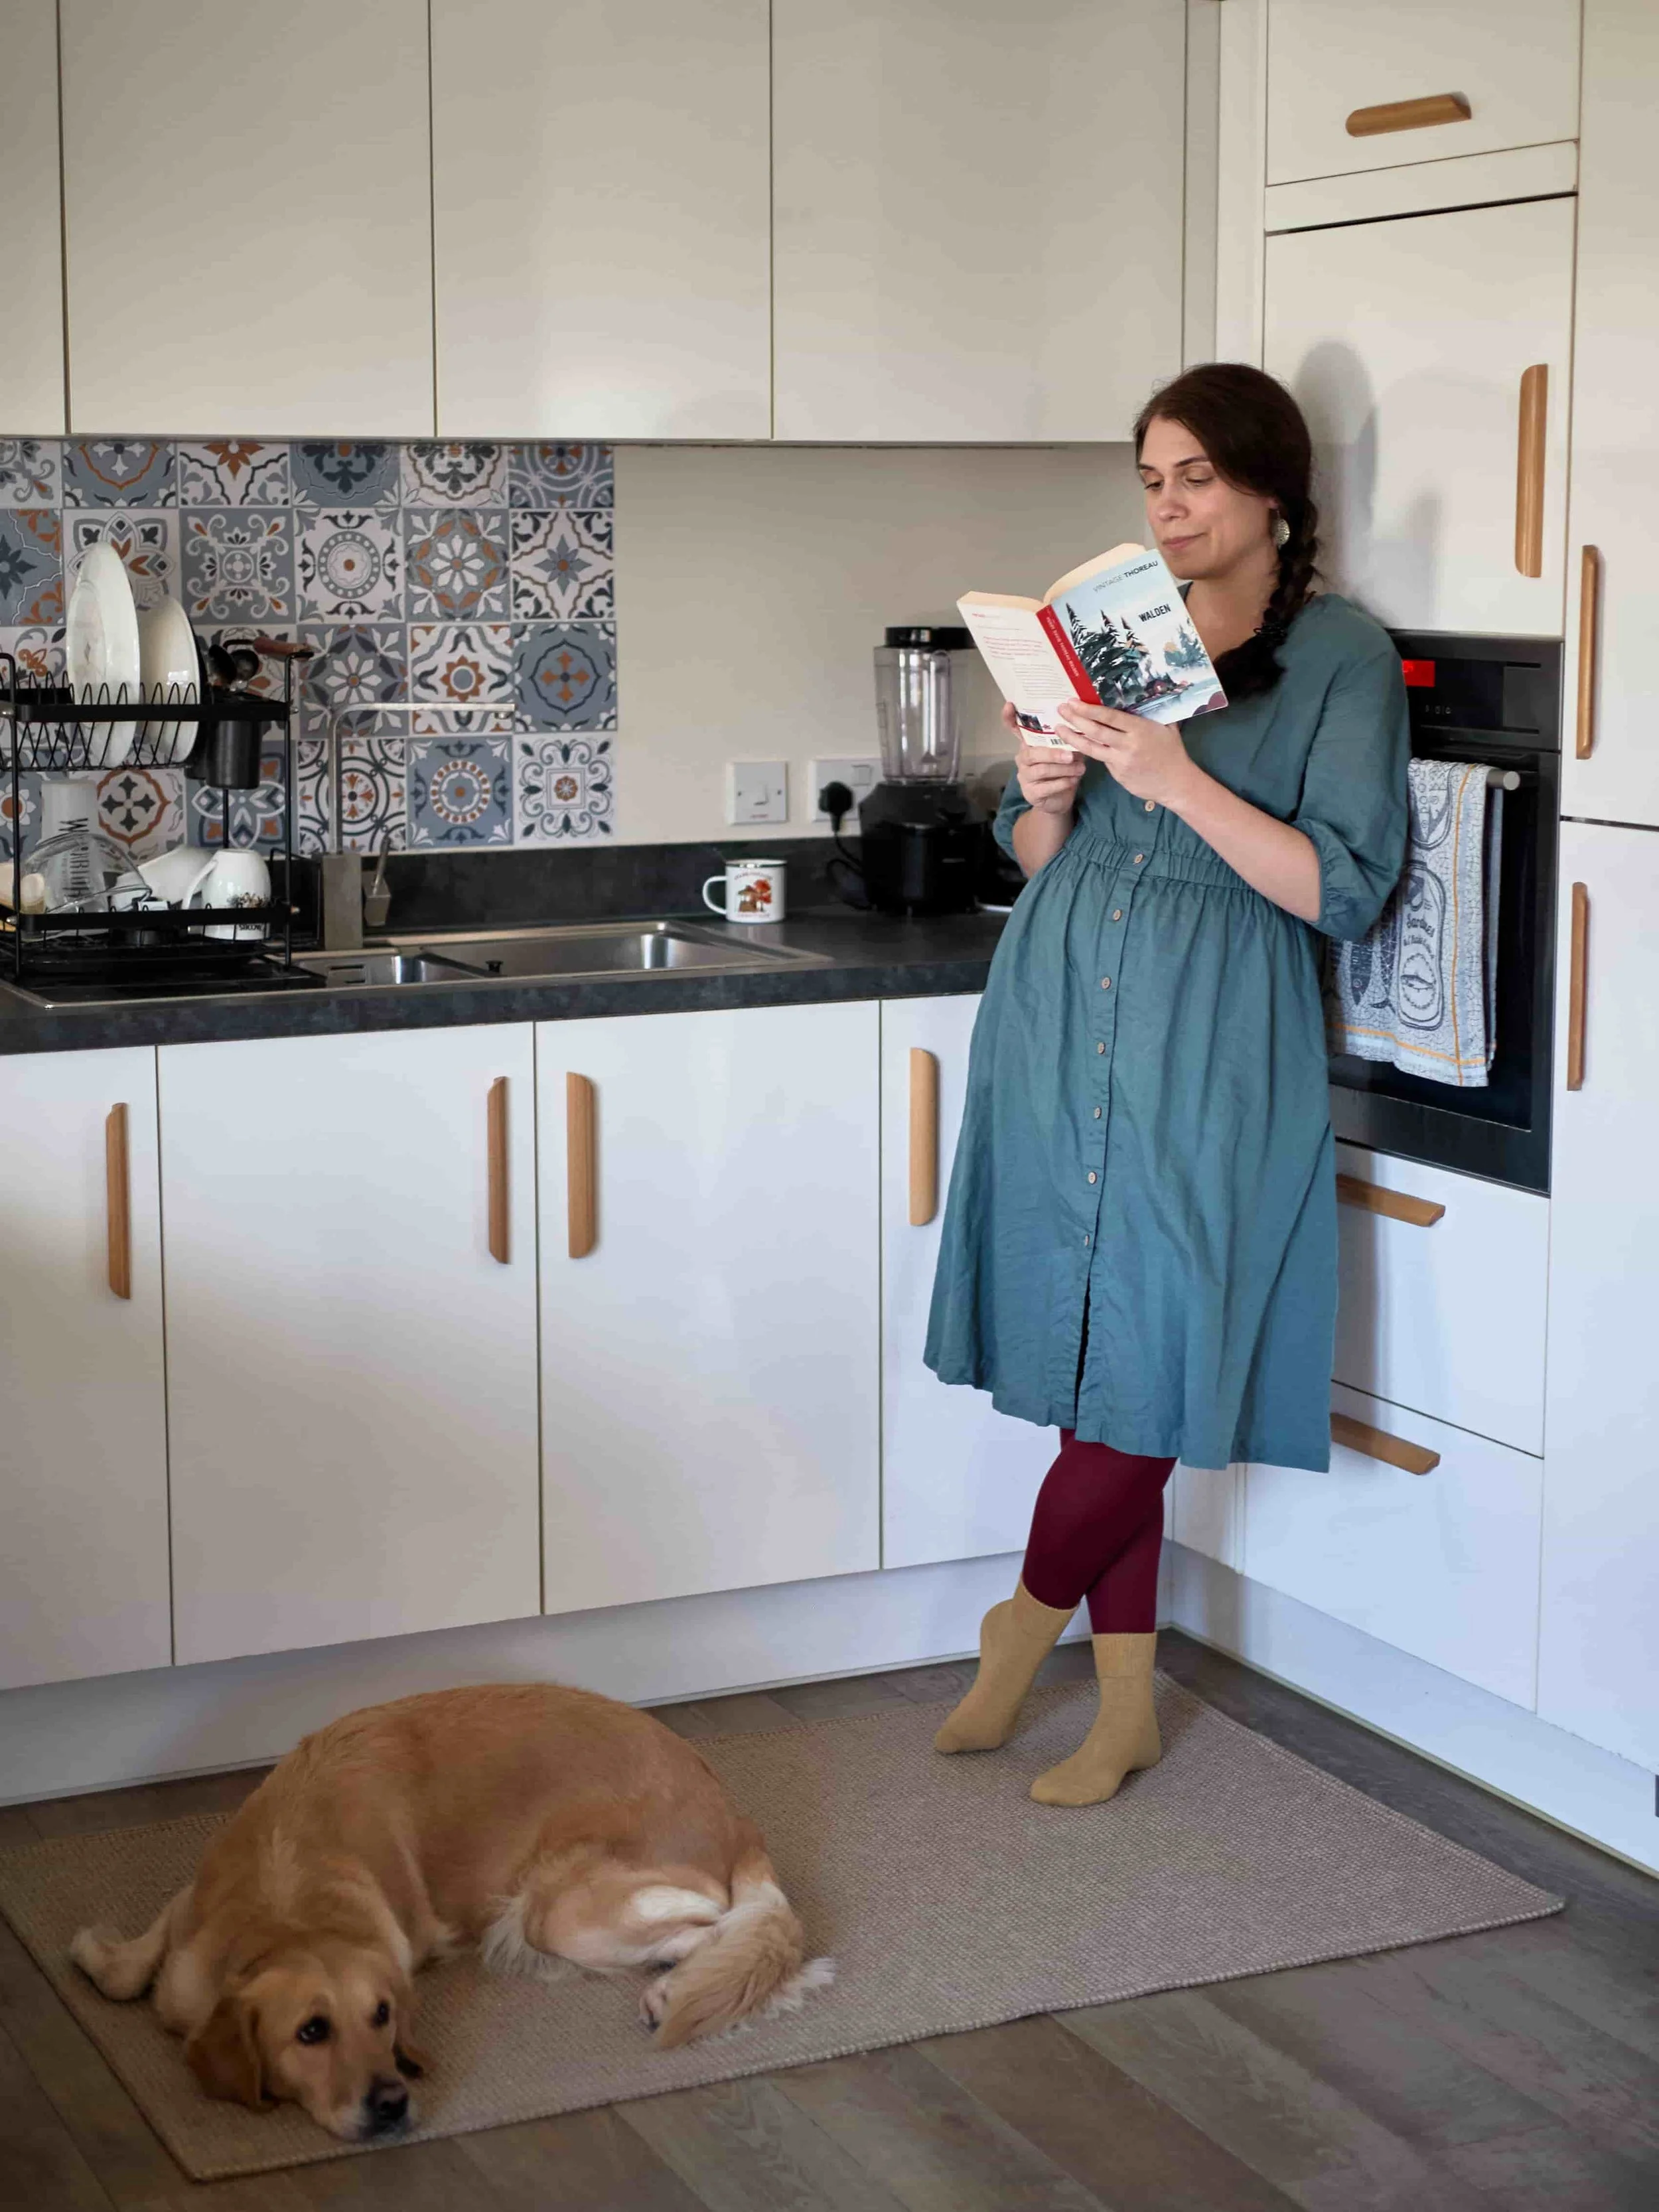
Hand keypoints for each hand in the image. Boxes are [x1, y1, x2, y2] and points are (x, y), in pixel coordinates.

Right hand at [1014, 737, 1085, 818]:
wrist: (1056, 800)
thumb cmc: (1060, 773)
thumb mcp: (1065, 756)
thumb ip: (1068, 746)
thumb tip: (1078, 735)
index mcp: (1028, 746)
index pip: (1029, 736)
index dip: (1043, 734)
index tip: (1061, 731)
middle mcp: (1022, 760)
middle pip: (1033, 754)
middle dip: (1053, 754)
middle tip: (1071, 756)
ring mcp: (1025, 778)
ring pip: (1042, 770)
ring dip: (1064, 769)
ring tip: (1080, 769)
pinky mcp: (1031, 793)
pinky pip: (1047, 787)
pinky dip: (1063, 783)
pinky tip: (1074, 780)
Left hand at [1055, 701, 1200, 808]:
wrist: (1176, 784)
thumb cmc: (1173, 752)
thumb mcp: (1168, 727)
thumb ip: (1155, 712)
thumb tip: (1150, 691)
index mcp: (1140, 730)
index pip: (1109, 717)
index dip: (1089, 709)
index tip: (1073, 701)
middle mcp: (1127, 745)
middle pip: (1095, 731)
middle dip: (1075, 719)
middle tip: (1061, 709)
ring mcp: (1121, 762)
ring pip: (1091, 748)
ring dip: (1073, 737)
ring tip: (1058, 728)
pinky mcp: (1117, 775)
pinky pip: (1101, 759)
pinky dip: (1088, 751)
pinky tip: (1077, 743)